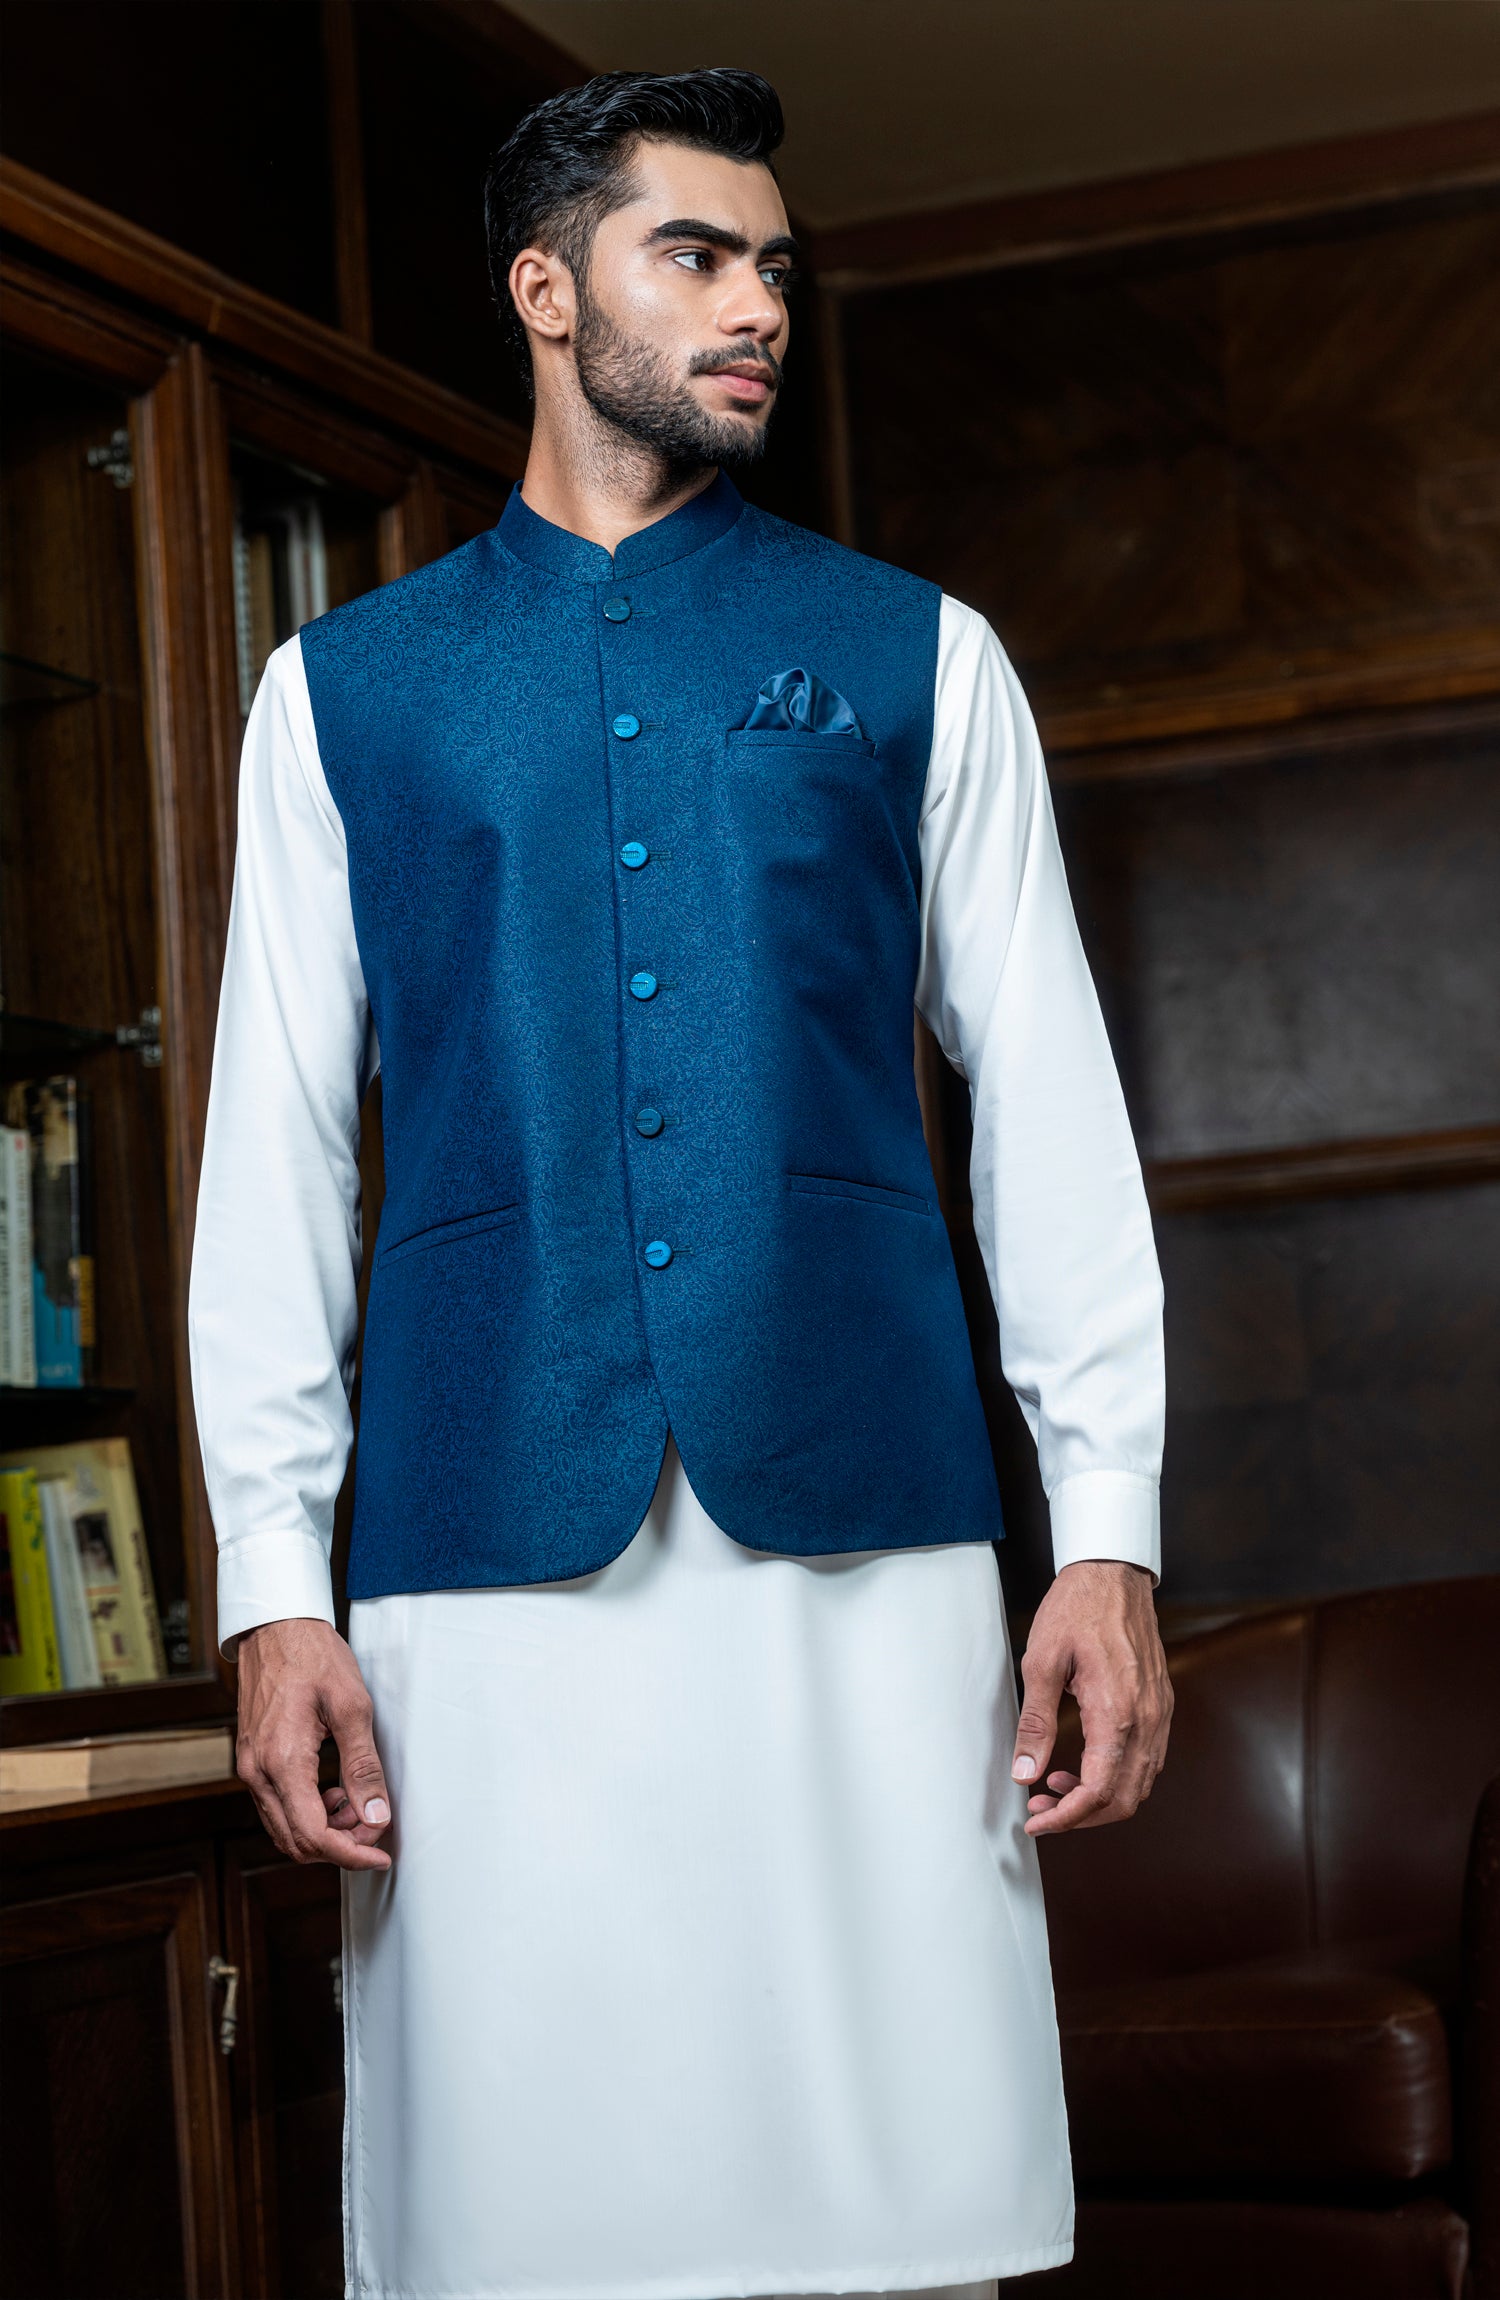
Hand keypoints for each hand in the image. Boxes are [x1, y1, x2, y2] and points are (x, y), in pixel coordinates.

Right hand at [234, 1617, 392, 1870]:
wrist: (276, 1627)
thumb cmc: (313, 1657)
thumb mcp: (352, 1706)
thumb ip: (362, 1767)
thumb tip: (375, 1816)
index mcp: (281, 1761)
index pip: (313, 1835)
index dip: (350, 1854)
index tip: (380, 1856)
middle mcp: (256, 1773)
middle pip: (296, 1841)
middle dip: (340, 1844)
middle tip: (375, 1824)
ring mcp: (249, 1768)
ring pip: (284, 1828)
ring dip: (323, 1831)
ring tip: (357, 1804)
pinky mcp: (251, 1760)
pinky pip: (277, 1807)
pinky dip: (307, 1813)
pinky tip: (333, 1791)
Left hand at [1012, 1559, 1171, 1836]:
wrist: (1113, 1575)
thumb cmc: (1076, 1610)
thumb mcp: (1041, 1662)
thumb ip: (1035, 1722)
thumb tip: (1025, 1773)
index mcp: (1117, 1712)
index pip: (1099, 1792)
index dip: (1066, 1818)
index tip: (1036, 1822)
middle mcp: (1147, 1720)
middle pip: (1124, 1800)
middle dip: (1081, 1817)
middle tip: (1040, 1807)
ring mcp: (1159, 1714)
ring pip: (1139, 1784)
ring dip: (1099, 1799)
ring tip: (1054, 1785)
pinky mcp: (1161, 1707)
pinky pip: (1146, 1761)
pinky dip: (1117, 1777)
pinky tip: (1082, 1764)